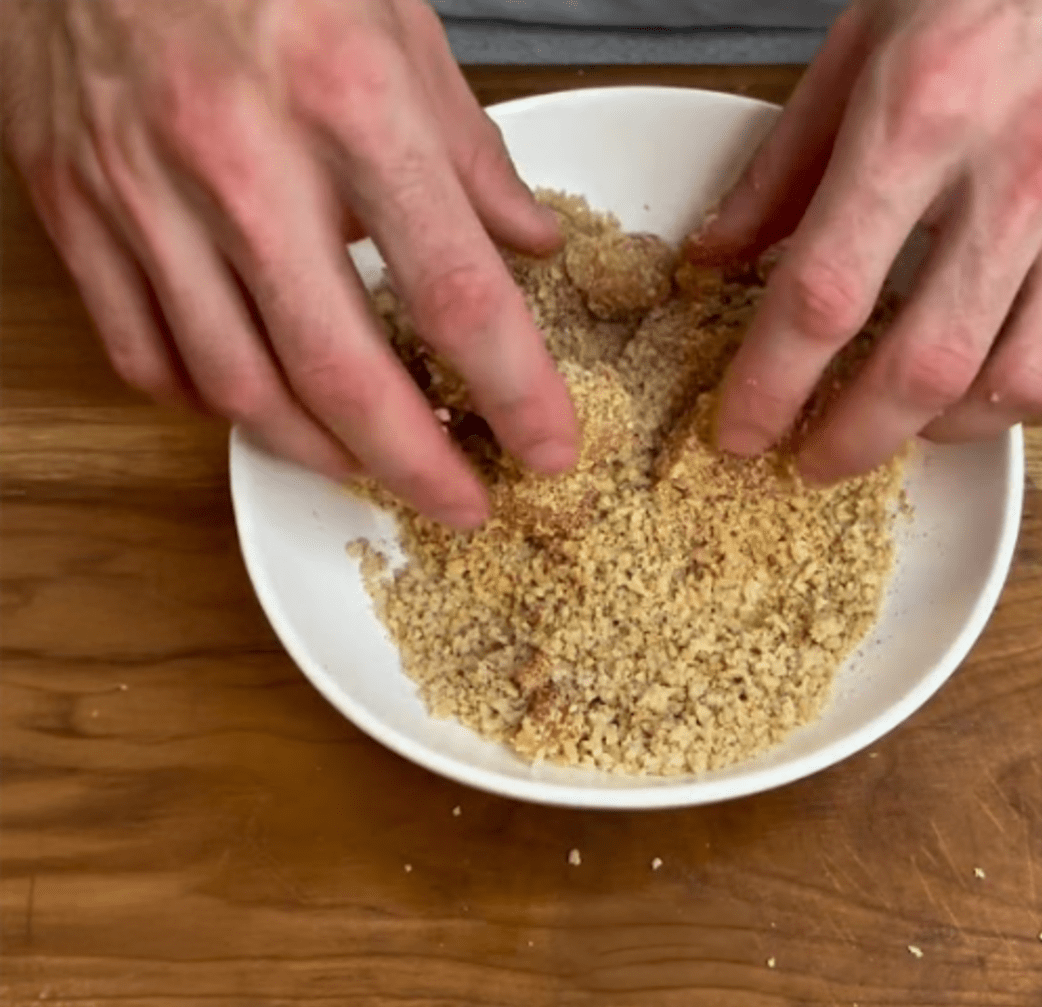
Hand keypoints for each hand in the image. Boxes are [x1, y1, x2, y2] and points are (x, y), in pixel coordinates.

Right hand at [0, 0, 577, 528]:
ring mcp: (141, 190)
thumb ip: (470, 151)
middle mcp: (240, 157)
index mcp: (347, 98)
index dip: (514, 389)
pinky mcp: (73, 206)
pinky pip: (145, 356)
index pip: (456, 289)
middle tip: (463, 504)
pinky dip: (212, 405)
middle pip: (340, 370)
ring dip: (317, 449)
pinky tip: (262, 403)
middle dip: (415, 464)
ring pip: (236, 385)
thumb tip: (530, 244)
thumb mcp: (398, 21)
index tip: (548, 447)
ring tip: (371, 464)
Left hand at [689, 0, 1041, 482]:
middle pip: (929, 366)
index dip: (771, 384)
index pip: (827, 293)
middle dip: (854, 440)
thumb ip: (783, 164)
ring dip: (949, 425)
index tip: (740, 431)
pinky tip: (998, 360)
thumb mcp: (862, 40)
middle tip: (813, 458)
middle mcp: (1027, 164)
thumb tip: (718, 257)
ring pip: (1028, 379)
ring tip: (905, 418)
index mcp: (926, 111)